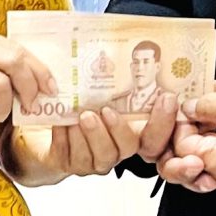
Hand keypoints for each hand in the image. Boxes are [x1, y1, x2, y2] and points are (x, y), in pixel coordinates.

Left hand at [41, 92, 178, 180]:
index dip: (163, 122)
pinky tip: (62, 123)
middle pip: (128, 147)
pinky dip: (66, 138)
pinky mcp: (69, 163)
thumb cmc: (79, 106)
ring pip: (99, 155)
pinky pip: (70, 155)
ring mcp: (94, 160)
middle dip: (118, 129)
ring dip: (91, 134)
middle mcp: (116, 150)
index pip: (156, 137)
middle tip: (106, 110)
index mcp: (130, 133)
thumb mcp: (100, 93)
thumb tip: (134, 52)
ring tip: (82, 116)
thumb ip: (118, 85)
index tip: (166, 97)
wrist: (48, 128)